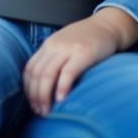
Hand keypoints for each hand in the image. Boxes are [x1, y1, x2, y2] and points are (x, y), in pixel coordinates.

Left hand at [23, 8, 137, 114]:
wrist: (109, 25)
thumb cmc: (88, 39)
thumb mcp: (64, 43)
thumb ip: (53, 58)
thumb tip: (40, 87)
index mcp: (49, 44)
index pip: (29, 69)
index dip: (28, 90)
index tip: (33, 104)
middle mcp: (56, 44)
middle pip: (36, 74)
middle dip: (35, 97)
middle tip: (40, 112)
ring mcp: (69, 47)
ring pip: (47, 74)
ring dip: (44, 96)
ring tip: (48, 110)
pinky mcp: (84, 52)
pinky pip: (67, 72)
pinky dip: (62, 87)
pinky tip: (62, 99)